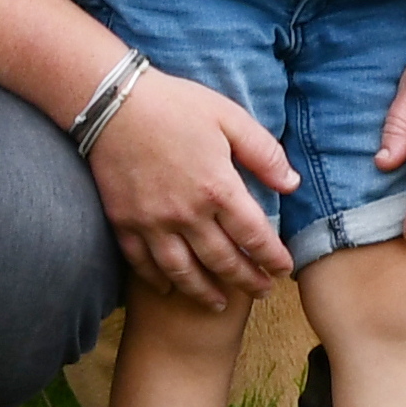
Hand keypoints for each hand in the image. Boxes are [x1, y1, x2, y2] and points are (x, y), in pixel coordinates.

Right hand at [86, 70, 296, 309]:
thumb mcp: (230, 118)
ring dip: (205, 292)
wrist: (114, 103)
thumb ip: (264, 153)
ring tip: (220, 303)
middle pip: (223, 260)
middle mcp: (187, 214)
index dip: (272, 257)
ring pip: (184, 271)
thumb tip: (292, 184)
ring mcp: (153, 223)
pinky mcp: (124, 223)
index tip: (283, 270)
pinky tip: (171, 288)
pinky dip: (159, 280)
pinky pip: (142, 263)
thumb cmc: (176, 104)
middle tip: (262, 292)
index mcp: (218, 187)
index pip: (254, 235)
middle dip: (247, 280)